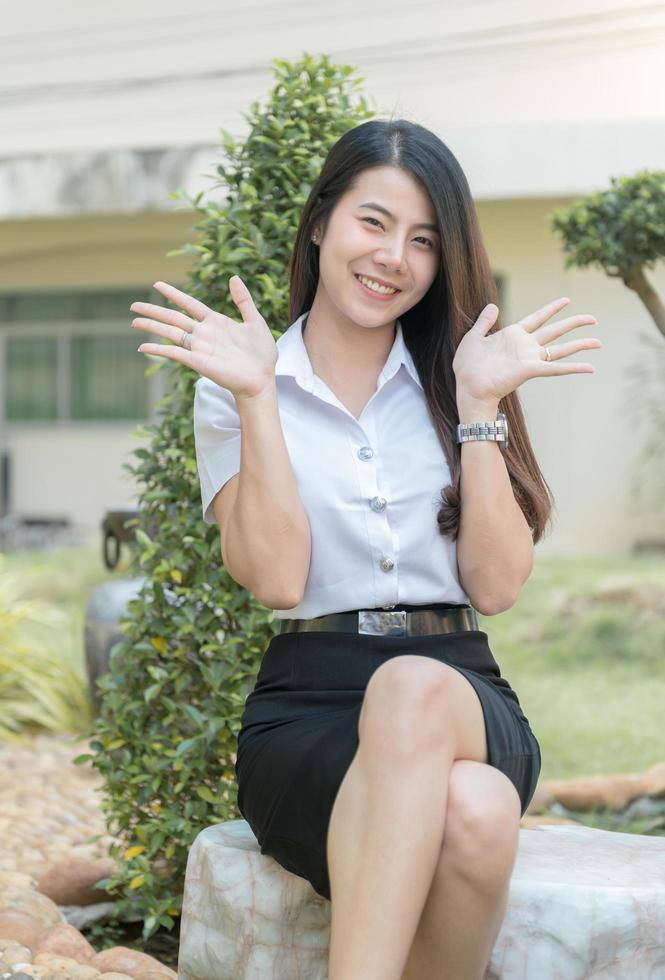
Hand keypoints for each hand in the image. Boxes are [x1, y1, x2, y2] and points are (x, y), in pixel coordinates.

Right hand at [131, 276, 277, 398]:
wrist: (262, 379)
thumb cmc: (262, 355)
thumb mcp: (255, 321)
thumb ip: (243, 300)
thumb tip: (233, 277)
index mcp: (216, 322)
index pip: (189, 304)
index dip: (174, 294)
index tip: (157, 284)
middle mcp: (204, 334)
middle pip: (173, 317)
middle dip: (153, 310)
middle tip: (133, 305)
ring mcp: (199, 348)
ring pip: (170, 332)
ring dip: (151, 326)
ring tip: (133, 320)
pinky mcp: (198, 362)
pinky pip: (174, 353)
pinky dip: (158, 350)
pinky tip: (142, 347)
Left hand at [452, 297, 601, 404]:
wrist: (468, 387)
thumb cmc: (467, 367)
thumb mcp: (473, 337)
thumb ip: (484, 321)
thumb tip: (493, 305)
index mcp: (512, 335)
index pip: (537, 318)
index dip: (552, 308)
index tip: (567, 300)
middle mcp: (525, 346)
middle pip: (556, 330)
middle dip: (574, 323)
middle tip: (593, 318)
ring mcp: (529, 358)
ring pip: (561, 348)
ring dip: (580, 344)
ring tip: (599, 341)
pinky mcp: (530, 370)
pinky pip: (556, 368)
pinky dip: (574, 368)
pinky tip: (591, 367)